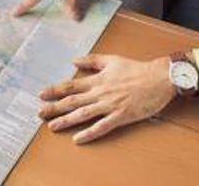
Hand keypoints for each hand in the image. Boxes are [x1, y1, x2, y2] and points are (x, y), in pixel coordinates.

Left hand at [38, 55, 174, 143]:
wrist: (159, 78)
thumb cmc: (136, 69)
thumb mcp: (112, 59)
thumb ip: (92, 61)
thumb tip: (74, 60)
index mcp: (97, 80)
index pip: (71, 85)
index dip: (55, 90)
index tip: (41, 94)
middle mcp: (100, 93)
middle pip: (72, 101)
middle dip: (54, 108)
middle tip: (39, 113)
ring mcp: (110, 105)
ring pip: (83, 114)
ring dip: (66, 120)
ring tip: (52, 126)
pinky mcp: (121, 116)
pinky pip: (102, 127)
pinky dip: (89, 133)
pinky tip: (78, 139)